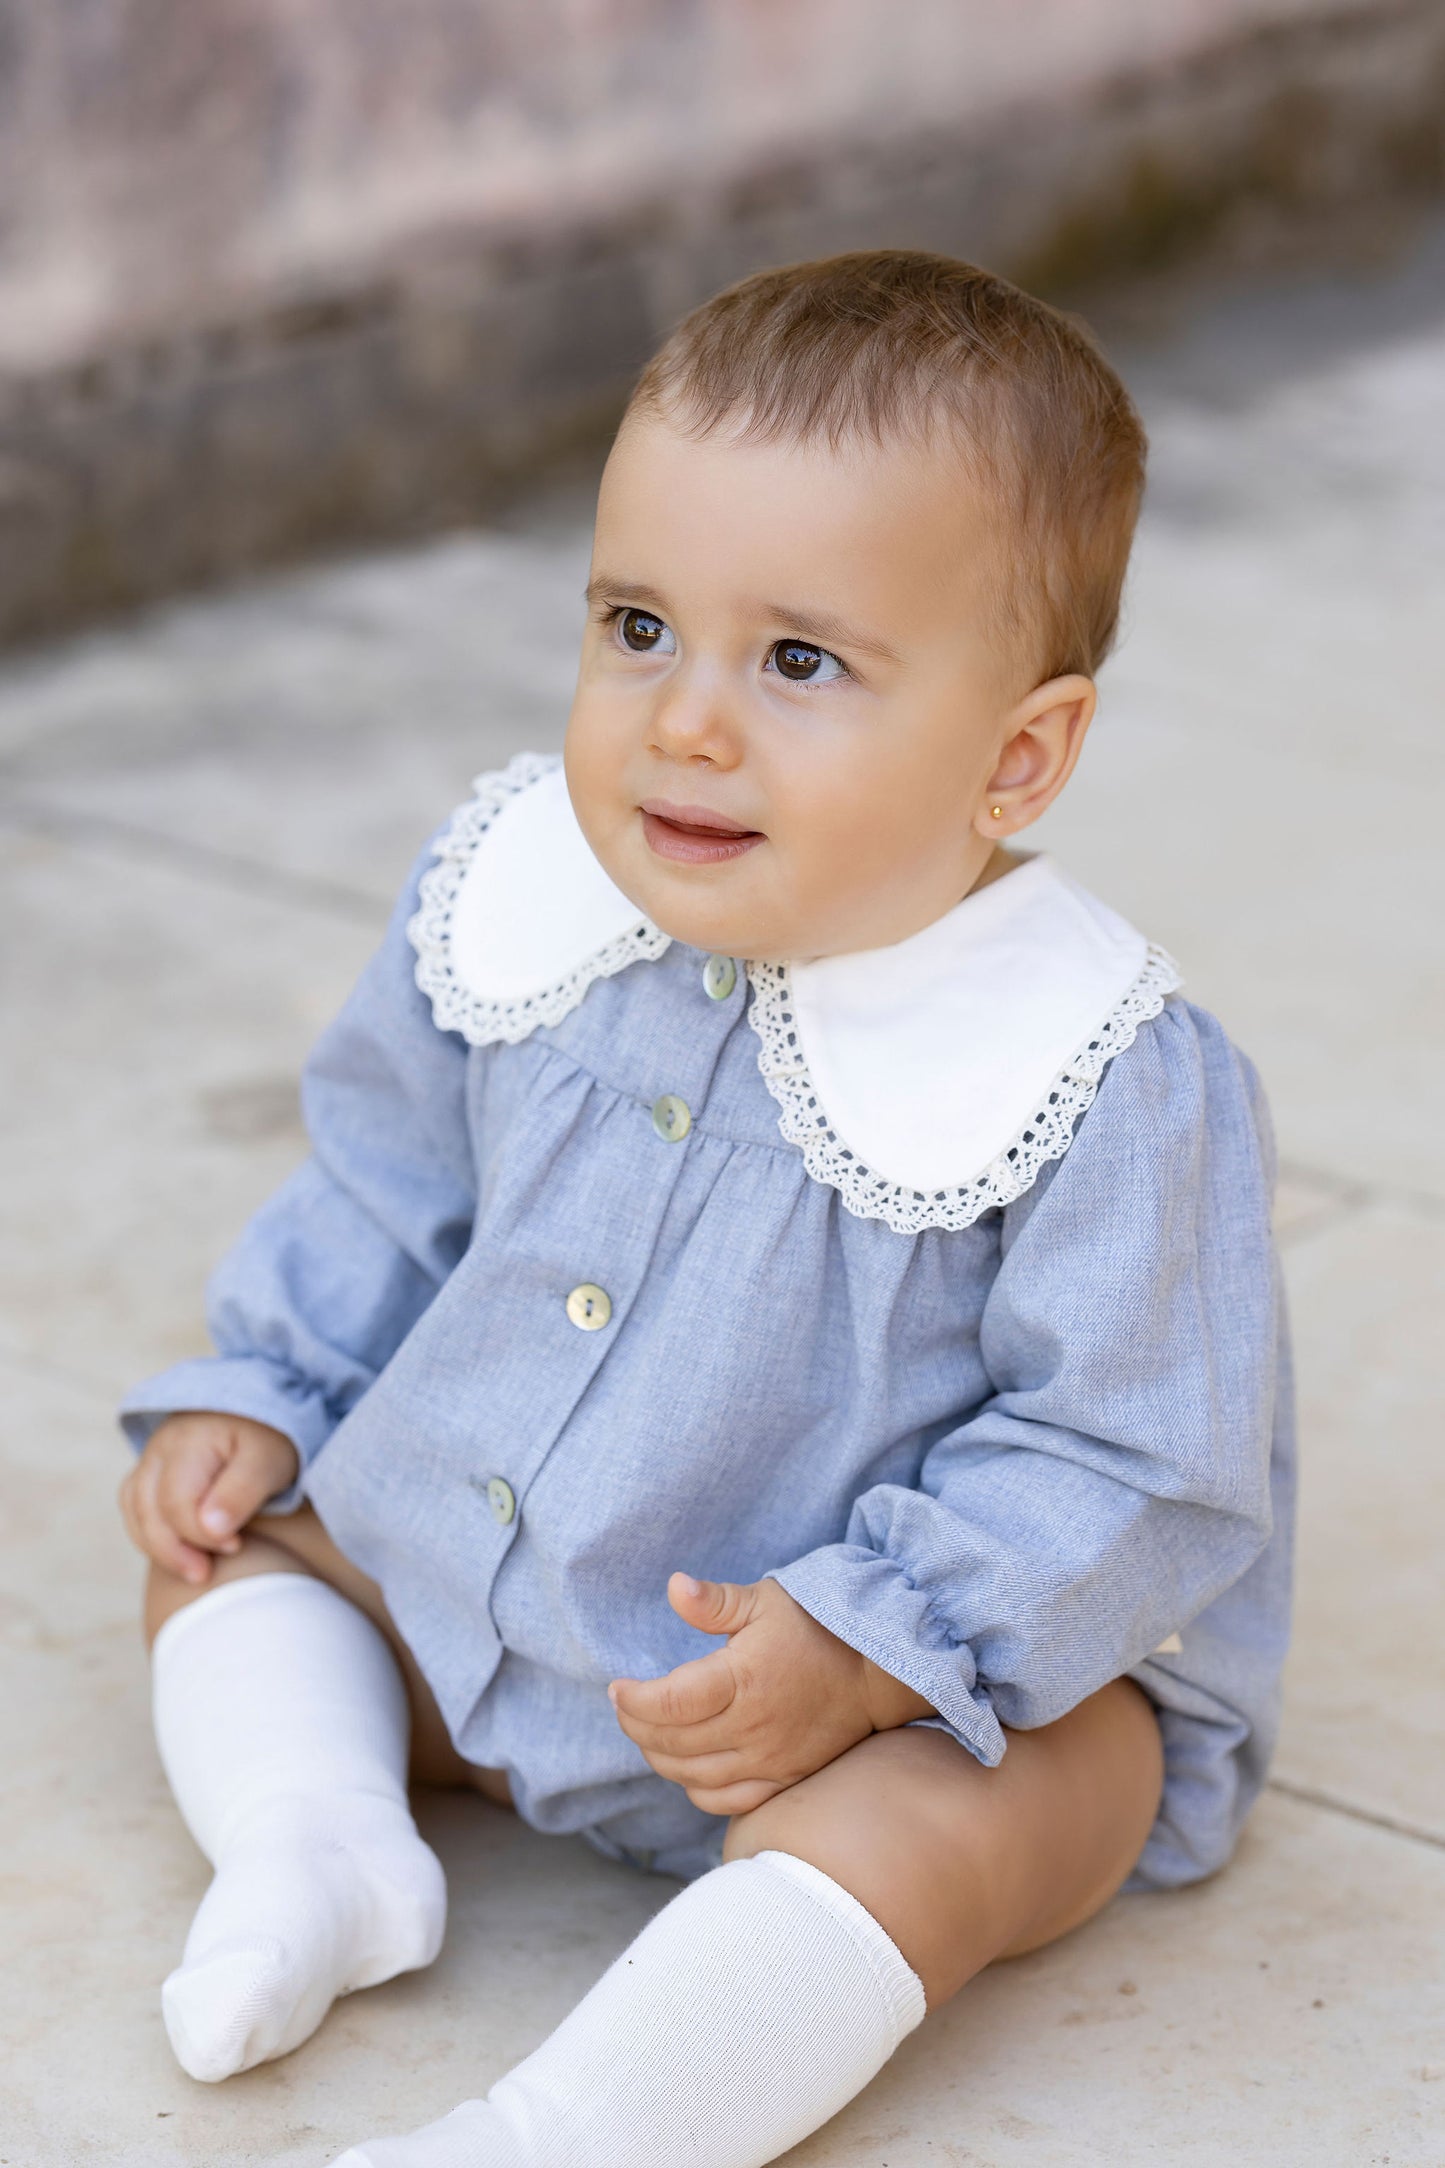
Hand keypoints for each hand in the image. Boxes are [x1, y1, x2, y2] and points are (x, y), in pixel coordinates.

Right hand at [119, 1410, 299, 1584]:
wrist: (266, 1405)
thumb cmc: (271, 1438)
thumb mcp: (268, 1462)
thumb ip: (240, 1493)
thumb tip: (210, 1529)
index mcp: (189, 1440)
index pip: (176, 1503)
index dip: (202, 1535)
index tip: (236, 1546)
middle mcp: (161, 1447)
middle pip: (147, 1509)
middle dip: (174, 1550)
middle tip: (205, 1575)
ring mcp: (152, 1457)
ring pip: (135, 1508)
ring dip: (157, 1546)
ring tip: (192, 1571)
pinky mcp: (152, 1468)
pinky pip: (133, 1504)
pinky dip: (148, 1532)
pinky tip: (176, 1552)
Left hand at [609, 1573, 933, 1815]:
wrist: (879, 1672)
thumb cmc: (819, 1628)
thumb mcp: (766, 1600)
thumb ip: (715, 1601)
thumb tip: (673, 1586)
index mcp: (742, 1680)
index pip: (667, 1704)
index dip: (632, 1701)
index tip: (618, 1687)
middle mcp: (752, 1729)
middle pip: (671, 1744)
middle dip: (636, 1727)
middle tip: (626, 1706)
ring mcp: (768, 1762)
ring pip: (691, 1778)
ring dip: (660, 1758)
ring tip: (649, 1732)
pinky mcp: (783, 1780)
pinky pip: (725, 1801)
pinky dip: (695, 1790)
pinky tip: (687, 1766)